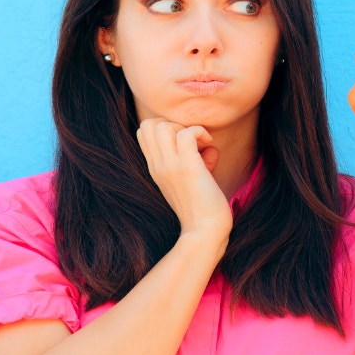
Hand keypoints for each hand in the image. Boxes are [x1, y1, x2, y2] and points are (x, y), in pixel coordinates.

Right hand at [135, 119, 231, 241]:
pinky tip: (210, 146)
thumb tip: (209, 147)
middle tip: (192, 141)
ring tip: (200, 144)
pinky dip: (200, 132)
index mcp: (155, 168)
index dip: (165, 127)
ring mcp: (170, 166)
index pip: (144, 132)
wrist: (205, 231)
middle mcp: (158, 165)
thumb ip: (197, 161)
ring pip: (163, 126)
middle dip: (173, 123)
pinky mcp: (187, 168)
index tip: (186, 142)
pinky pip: (187, 133)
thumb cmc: (203, 207)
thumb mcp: (192, 180)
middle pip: (148, 124)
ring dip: (185, 127)